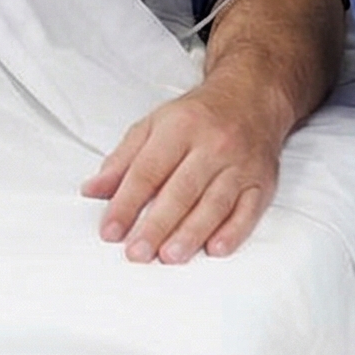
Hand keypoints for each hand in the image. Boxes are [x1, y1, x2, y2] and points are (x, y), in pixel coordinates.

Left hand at [84, 71, 288, 262]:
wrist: (250, 98)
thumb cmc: (195, 117)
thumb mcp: (153, 126)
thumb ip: (122, 159)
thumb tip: (92, 191)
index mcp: (179, 128)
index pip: (148, 170)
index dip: (126, 202)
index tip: (110, 230)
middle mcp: (212, 145)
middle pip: (181, 191)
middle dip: (157, 224)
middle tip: (137, 252)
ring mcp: (240, 165)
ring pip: (214, 204)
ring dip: (191, 233)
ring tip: (169, 256)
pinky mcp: (262, 182)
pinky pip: (248, 211)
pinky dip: (233, 233)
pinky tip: (214, 249)